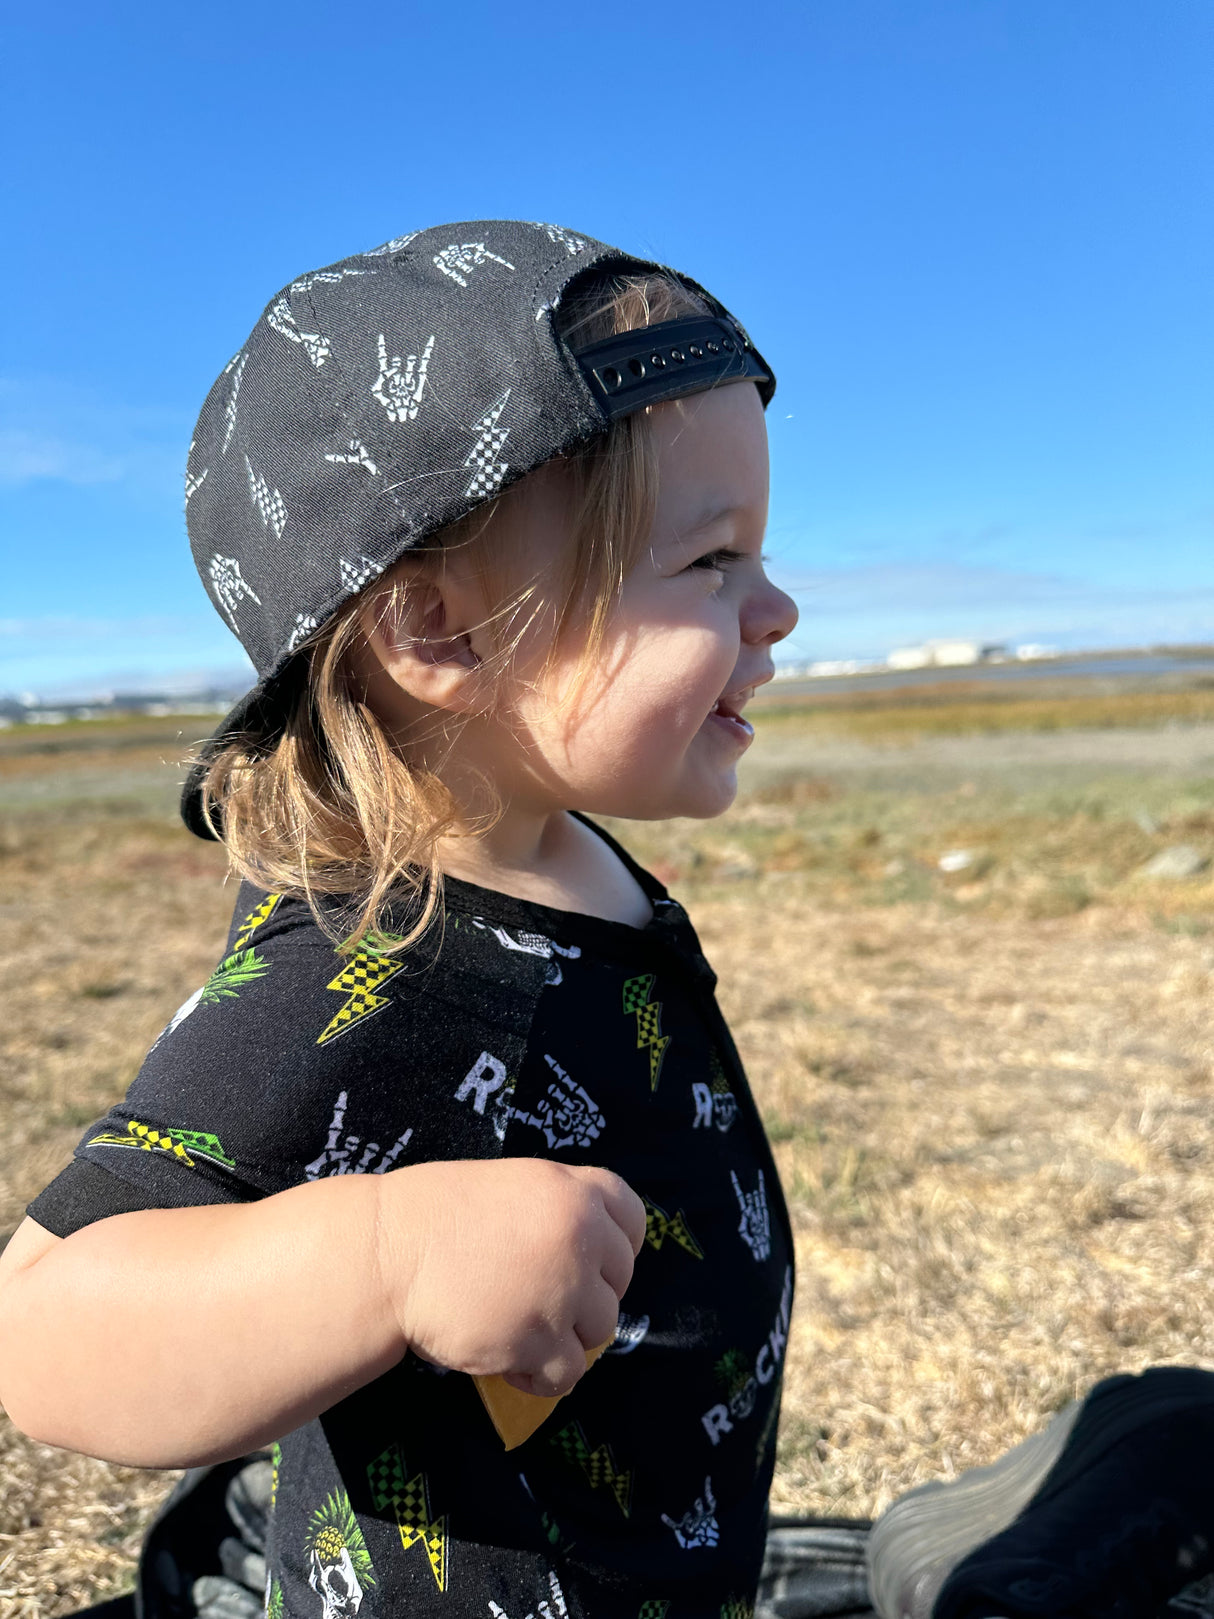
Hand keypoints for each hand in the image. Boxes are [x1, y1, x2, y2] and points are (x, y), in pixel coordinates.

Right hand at [375, 1159, 645, 1397]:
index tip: (592, 1262)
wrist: (385, 1255)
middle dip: (586, 1295)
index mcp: (572, 1189)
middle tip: (541, 1300)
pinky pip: (568, 1373)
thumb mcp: (511, 1188)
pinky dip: (541, 1375)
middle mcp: (579, 1235)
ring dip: (564, 1336)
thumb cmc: (435, 1216)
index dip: (616, 1246)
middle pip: (619, 1280)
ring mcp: (563, 1290)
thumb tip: (593, 1255)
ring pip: (600, 1329)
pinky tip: (509, 1360)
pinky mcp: (539, 1340)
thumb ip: (558, 1212)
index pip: (633, 1219)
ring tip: (518, 1330)